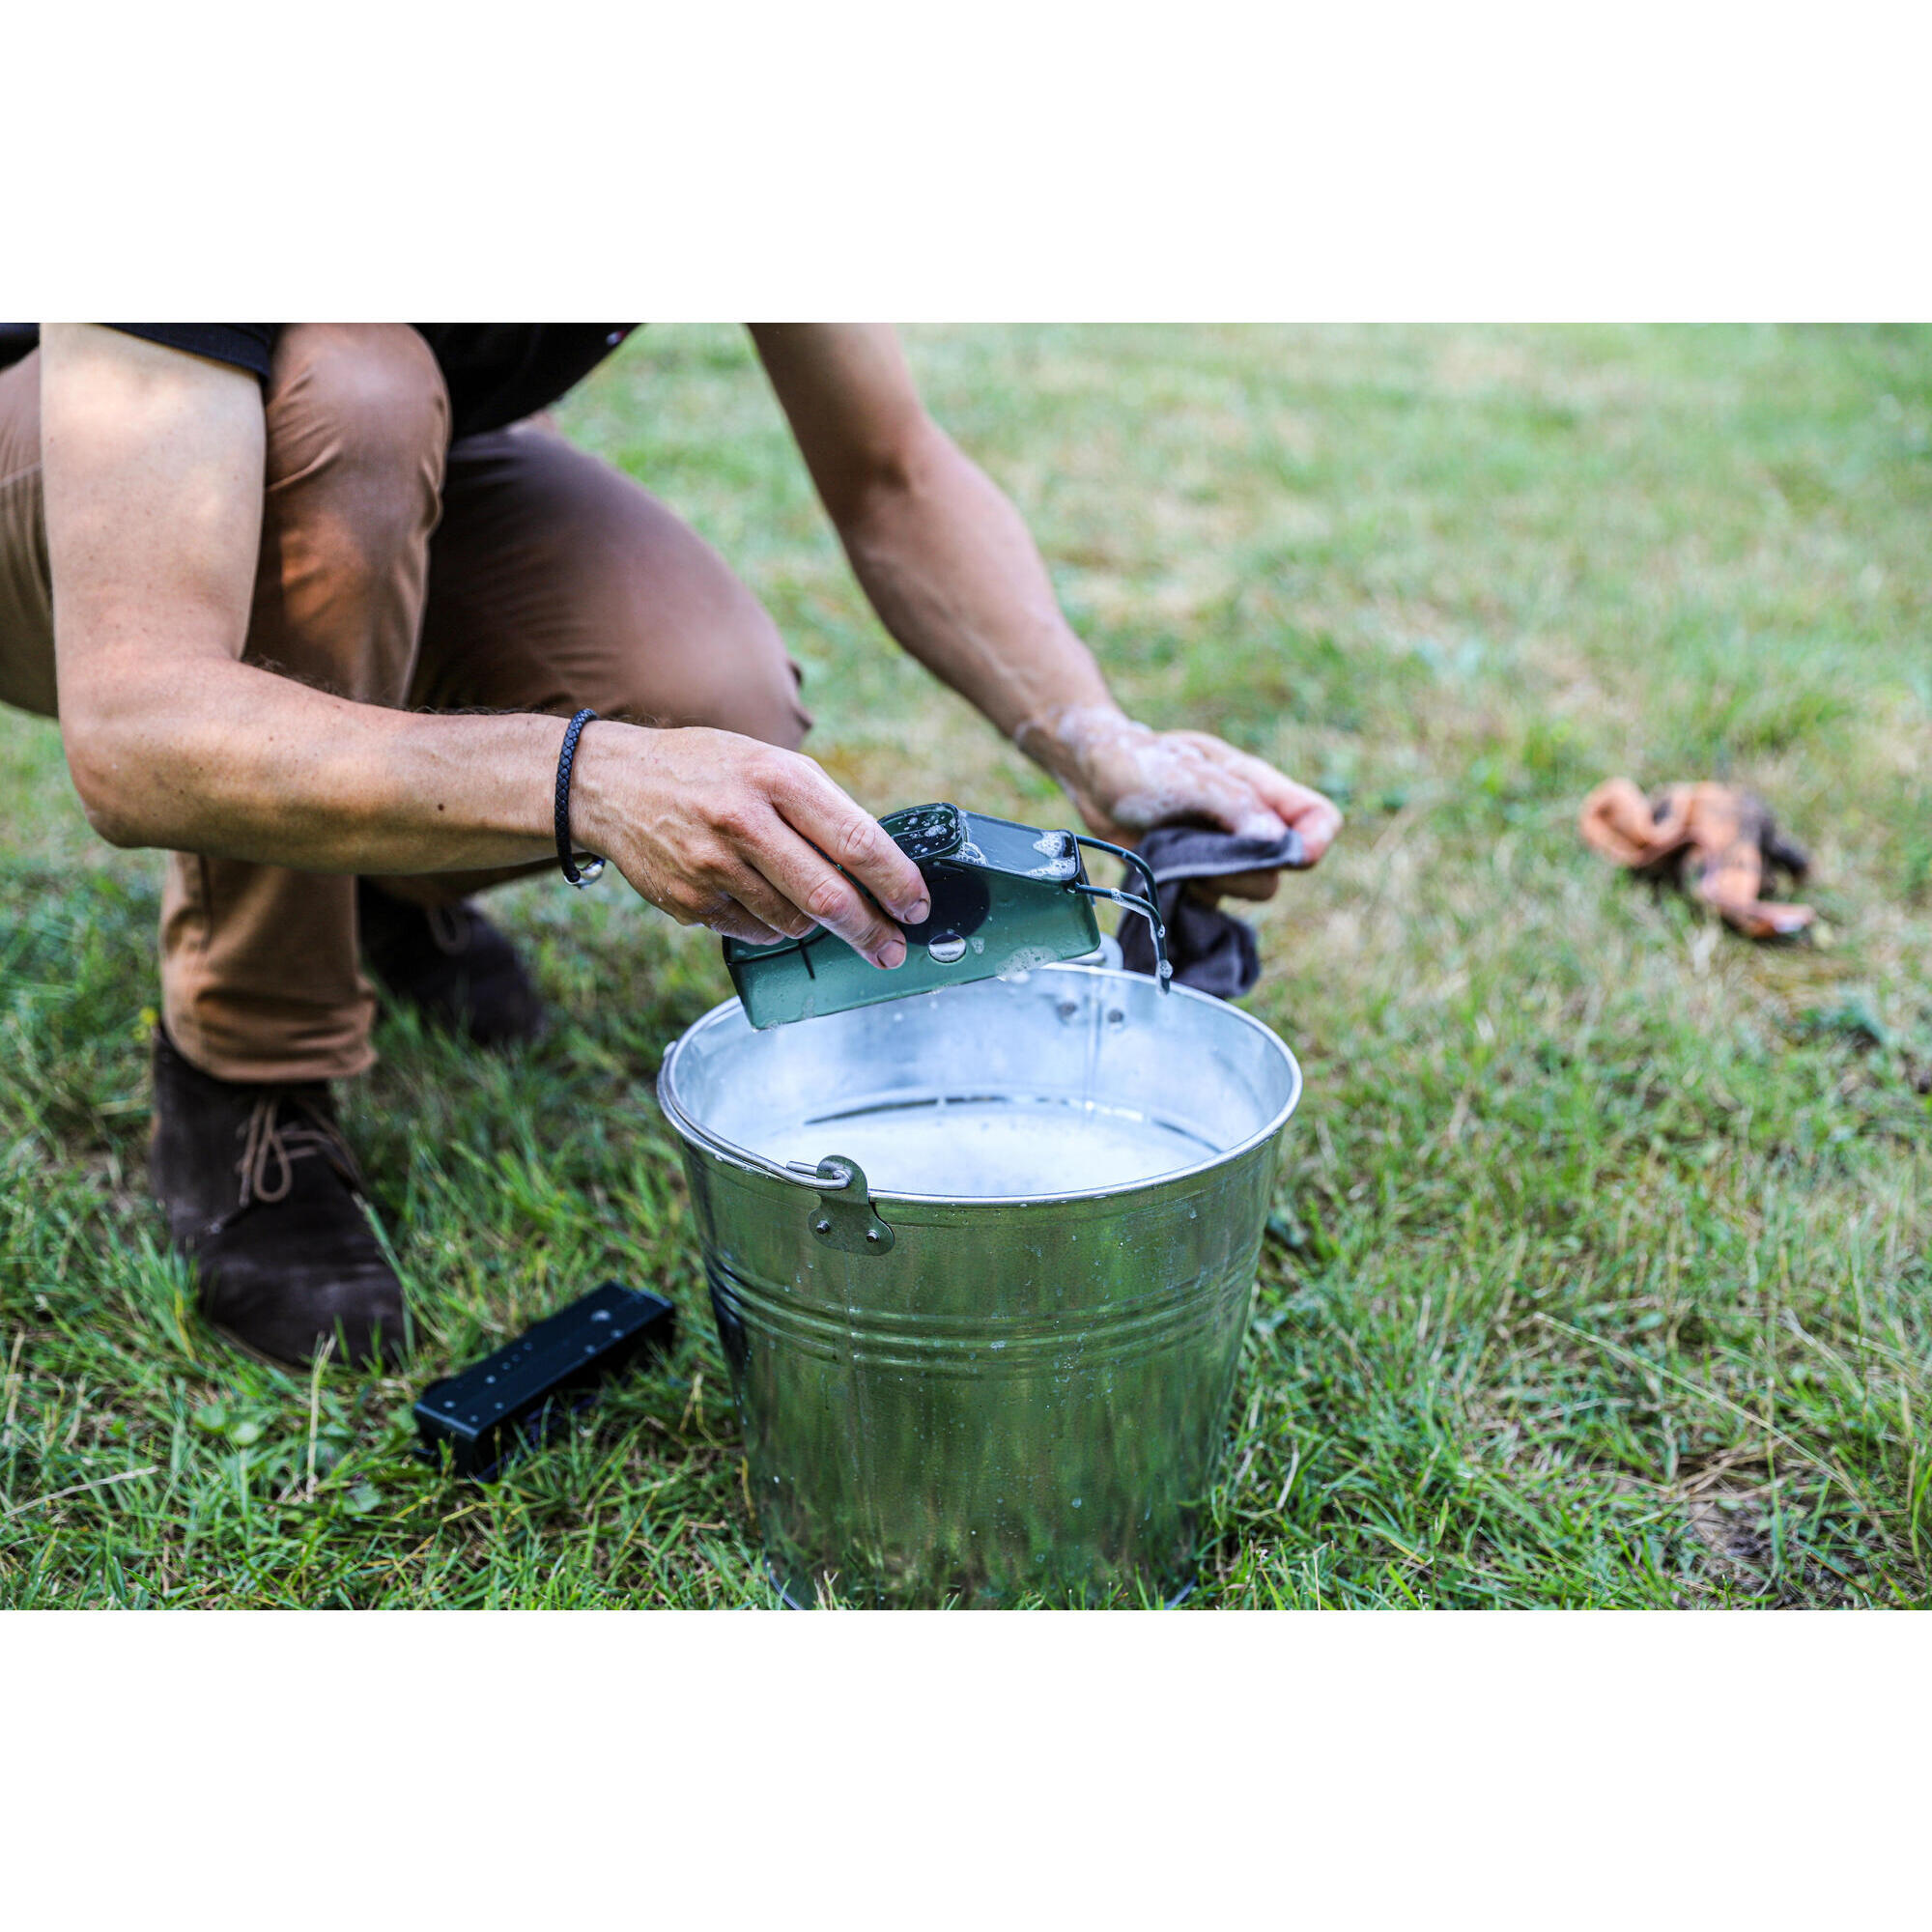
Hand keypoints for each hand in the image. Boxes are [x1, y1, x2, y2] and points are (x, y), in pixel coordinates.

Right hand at [572, 723, 929, 964]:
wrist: (613, 783)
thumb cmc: (708, 771)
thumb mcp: (768, 764)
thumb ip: (821, 810)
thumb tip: (880, 867)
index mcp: (777, 777)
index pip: (856, 840)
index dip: (897, 881)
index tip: (918, 906)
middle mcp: (744, 820)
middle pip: (829, 897)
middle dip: (872, 930)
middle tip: (892, 948)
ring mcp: (713, 865)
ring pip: (794, 922)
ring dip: (815, 924)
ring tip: (809, 903)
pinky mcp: (690, 901)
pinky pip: (755, 932)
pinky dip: (771, 925)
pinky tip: (758, 897)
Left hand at [1020, 704, 1342, 902]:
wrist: (1092, 779)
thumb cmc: (1141, 763)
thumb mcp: (1187, 775)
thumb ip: (1235, 805)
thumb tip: (1278, 842)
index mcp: (1259, 788)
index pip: (1319, 818)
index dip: (1315, 840)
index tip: (1287, 853)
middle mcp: (1250, 824)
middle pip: (1281, 868)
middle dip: (1240, 867)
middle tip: (1195, 845)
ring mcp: (1225, 855)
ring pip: (1247, 890)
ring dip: (1209, 878)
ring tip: (1172, 848)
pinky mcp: (1199, 879)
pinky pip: (1212, 904)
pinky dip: (1189, 893)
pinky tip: (1163, 868)